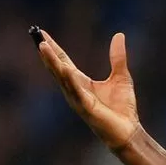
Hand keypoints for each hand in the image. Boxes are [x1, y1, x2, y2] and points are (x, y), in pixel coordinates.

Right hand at [34, 29, 140, 150]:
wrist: (129, 131)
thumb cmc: (122, 108)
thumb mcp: (121, 77)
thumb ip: (117, 57)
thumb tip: (119, 35)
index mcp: (81, 83)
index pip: (63, 62)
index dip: (53, 48)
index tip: (41, 33)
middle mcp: (74, 90)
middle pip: (57, 68)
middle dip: (47, 53)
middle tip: (37, 36)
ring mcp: (78, 100)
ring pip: (62, 78)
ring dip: (52, 62)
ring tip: (43, 47)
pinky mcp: (87, 108)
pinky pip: (76, 92)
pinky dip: (70, 80)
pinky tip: (64, 68)